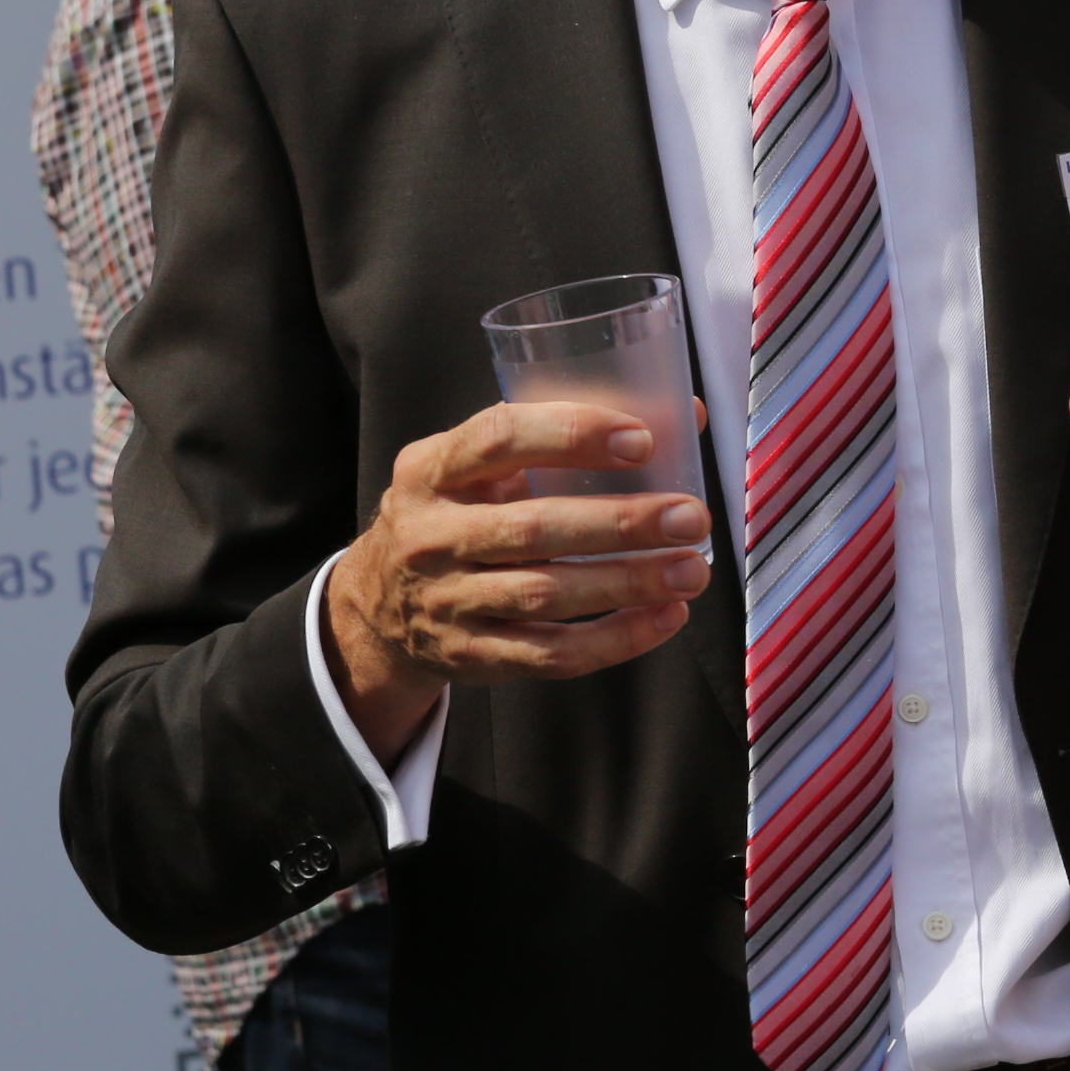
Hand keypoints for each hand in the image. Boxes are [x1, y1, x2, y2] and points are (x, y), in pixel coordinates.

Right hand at [323, 401, 708, 754]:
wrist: (378, 604)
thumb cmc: (454, 515)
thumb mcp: (475, 468)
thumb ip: (559, 441)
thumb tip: (682, 415)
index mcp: (431, 468)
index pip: (500, 438)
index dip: (572, 435)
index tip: (642, 439)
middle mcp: (431, 534)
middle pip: (532, 527)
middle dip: (620, 522)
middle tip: (689, 516)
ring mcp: (447, 600)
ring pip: (545, 595)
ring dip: (628, 583)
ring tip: (691, 570)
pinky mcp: (470, 655)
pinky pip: (550, 654)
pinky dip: (615, 640)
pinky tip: (664, 618)